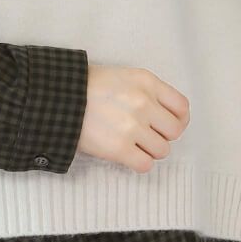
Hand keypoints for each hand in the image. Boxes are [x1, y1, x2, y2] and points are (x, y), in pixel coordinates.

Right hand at [76, 64, 190, 172]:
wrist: (58, 97)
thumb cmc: (89, 87)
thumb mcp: (125, 76)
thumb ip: (150, 91)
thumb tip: (169, 116)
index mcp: (147, 82)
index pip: (182, 107)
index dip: (178, 119)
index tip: (168, 125)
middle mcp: (144, 103)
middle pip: (175, 131)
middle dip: (163, 135)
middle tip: (146, 134)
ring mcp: (132, 126)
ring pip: (162, 150)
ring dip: (150, 150)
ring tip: (133, 144)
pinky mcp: (119, 148)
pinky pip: (145, 165)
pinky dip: (139, 163)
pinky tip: (127, 155)